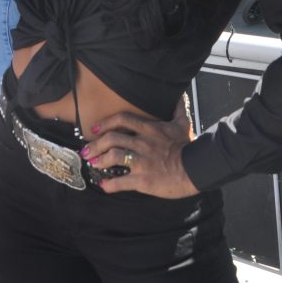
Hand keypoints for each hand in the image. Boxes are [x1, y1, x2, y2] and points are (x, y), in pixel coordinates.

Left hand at [82, 107, 198, 198]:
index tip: (95, 128)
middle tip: (86, 150)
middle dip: (95, 144)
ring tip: (93, 164)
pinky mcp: (143, 180)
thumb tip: (179, 96)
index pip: (122, 119)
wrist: (195, 168)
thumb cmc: (187, 147)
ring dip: (99, 160)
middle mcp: (142, 143)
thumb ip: (177, 109)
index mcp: (149, 129)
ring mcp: (141, 162)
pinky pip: (121, 182)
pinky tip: (104, 186)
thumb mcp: (182, 124)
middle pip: (112, 138)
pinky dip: (110, 184)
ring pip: (113, 156)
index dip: (105, 122)